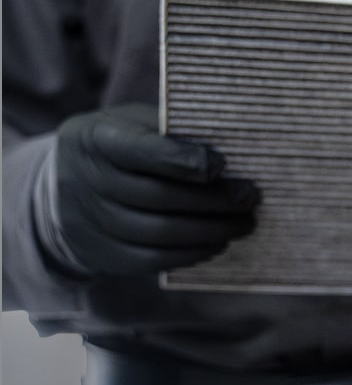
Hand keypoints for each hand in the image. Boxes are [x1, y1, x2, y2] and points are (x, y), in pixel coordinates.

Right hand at [46, 103, 258, 275]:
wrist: (67, 186)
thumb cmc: (122, 147)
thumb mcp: (136, 124)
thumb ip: (172, 131)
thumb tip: (233, 146)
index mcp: (96, 137)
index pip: (141, 150)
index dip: (184, 159)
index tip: (222, 164)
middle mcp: (87, 179)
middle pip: (158, 196)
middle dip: (213, 200)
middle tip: (250, 198)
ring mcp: (90, 220)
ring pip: (159, 233)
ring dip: (211, 230)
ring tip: (244, 222)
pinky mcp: (103, 253)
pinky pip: (153, 259)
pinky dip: (192, 253)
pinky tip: (218, 242)